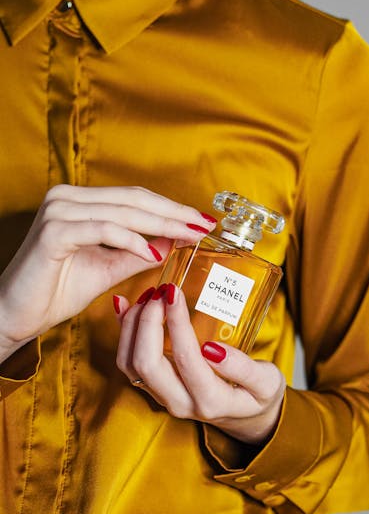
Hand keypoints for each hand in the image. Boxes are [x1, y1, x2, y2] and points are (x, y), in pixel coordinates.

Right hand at [0, 185, 215, 360]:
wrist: (16, 315)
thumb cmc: (56, 291)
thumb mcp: (108, 268)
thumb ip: (138, 251)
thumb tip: (173, 239)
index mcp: (79, 201)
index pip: (134, 198)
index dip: (170, 208)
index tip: (201, 220)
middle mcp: (66, 198)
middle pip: (133, 200)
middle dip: (173, 213)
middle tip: (204, 224)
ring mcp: (58, 211)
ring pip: (122, 212)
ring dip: (161, 225)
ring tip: (188, 236)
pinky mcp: (53, 232)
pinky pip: (103, 230)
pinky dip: (131, 241)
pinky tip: (153, 253)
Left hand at [115, 284, 285, 444]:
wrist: (245, 418)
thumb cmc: (257, 395)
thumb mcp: (266, 383)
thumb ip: (244, 369)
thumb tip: (213, 349)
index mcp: (210, 400)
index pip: (185, 359)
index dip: (176, 323)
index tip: (176, 293)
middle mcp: (180, 402)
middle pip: (146, 364)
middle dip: (147, 321)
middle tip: (161, 291)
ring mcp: (162, 397)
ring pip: (130, 364)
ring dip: (133, 325)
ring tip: (149, 295)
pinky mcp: (153, 389)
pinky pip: (127, 362)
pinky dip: (124, 332)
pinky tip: (126, 306)